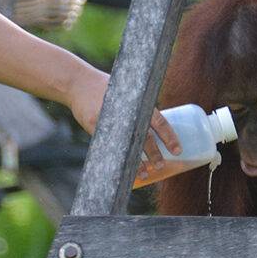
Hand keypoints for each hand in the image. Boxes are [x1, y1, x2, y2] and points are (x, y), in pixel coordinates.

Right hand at [64, 66, 181, 178]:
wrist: (79, 83)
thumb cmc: (108, 90)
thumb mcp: (127, 95)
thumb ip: (139, 110)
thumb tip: (155, 132)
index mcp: (138, 103)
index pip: (159, 122)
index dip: (169, 137)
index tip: (178, 151)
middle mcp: (127, 111)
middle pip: (145, 137)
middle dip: (154, 154)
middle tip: (161, 166)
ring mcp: (110, 119)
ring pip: (128, 145)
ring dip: (137, 161)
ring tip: (145, 174)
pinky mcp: (94, 125)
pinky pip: (109, 146)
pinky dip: (117, 157)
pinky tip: (121, 167)